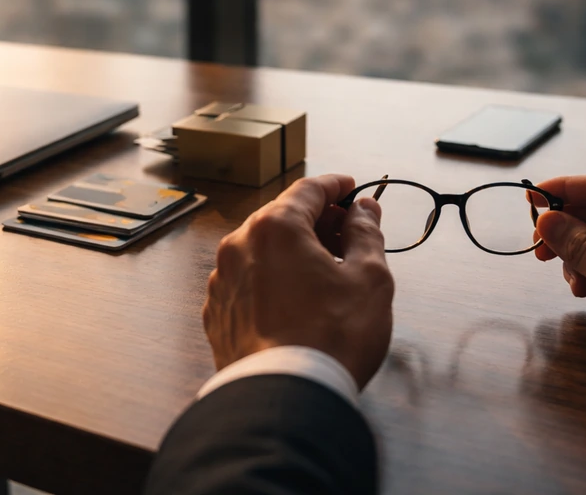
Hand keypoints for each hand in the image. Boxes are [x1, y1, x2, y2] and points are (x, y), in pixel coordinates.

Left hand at [203, 174, 393, 388]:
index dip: (335, 187)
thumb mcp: (369, 278)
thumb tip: (364, 210)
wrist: (285, 399)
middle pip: (282, 217)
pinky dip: (271, 279)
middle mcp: (240, 245)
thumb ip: (366, 233)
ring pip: (262, 249)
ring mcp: (222, 280)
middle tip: (346, 233)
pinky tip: (295, 300)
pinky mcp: (217, 313)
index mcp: (275, 227)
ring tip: (324, 272)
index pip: (308, 189)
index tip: (351, 189)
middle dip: (316, 220)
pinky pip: (248, 281)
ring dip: (292, 251)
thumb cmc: (330, 338)